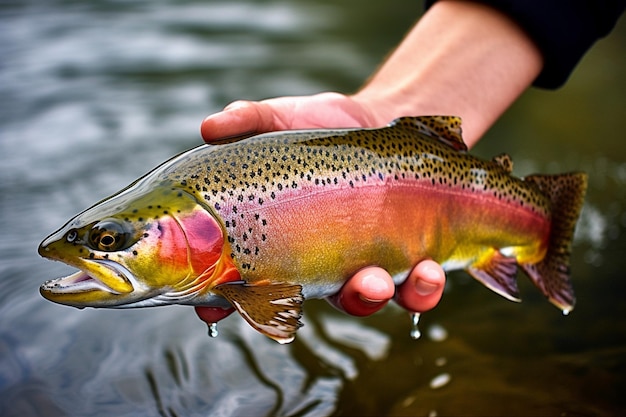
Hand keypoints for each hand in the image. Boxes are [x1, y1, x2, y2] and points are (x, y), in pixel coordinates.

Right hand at [194, 93, 445, 324]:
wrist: (384, 121)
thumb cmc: (323, 126)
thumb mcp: (284, 118)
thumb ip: (248, 120)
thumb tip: (209, 126)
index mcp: (282, 239)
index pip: (246, 279)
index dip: (226, 300)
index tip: (213, 308)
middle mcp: (320, 261)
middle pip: (315, 299)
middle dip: (322, 302)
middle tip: (332, 291)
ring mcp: (364, 263)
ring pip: (366, 299)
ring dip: (375, 297)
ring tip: (383, 280)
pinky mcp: (407, 257)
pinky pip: (416, 290)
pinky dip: (423, 289)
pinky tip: (429, 268)